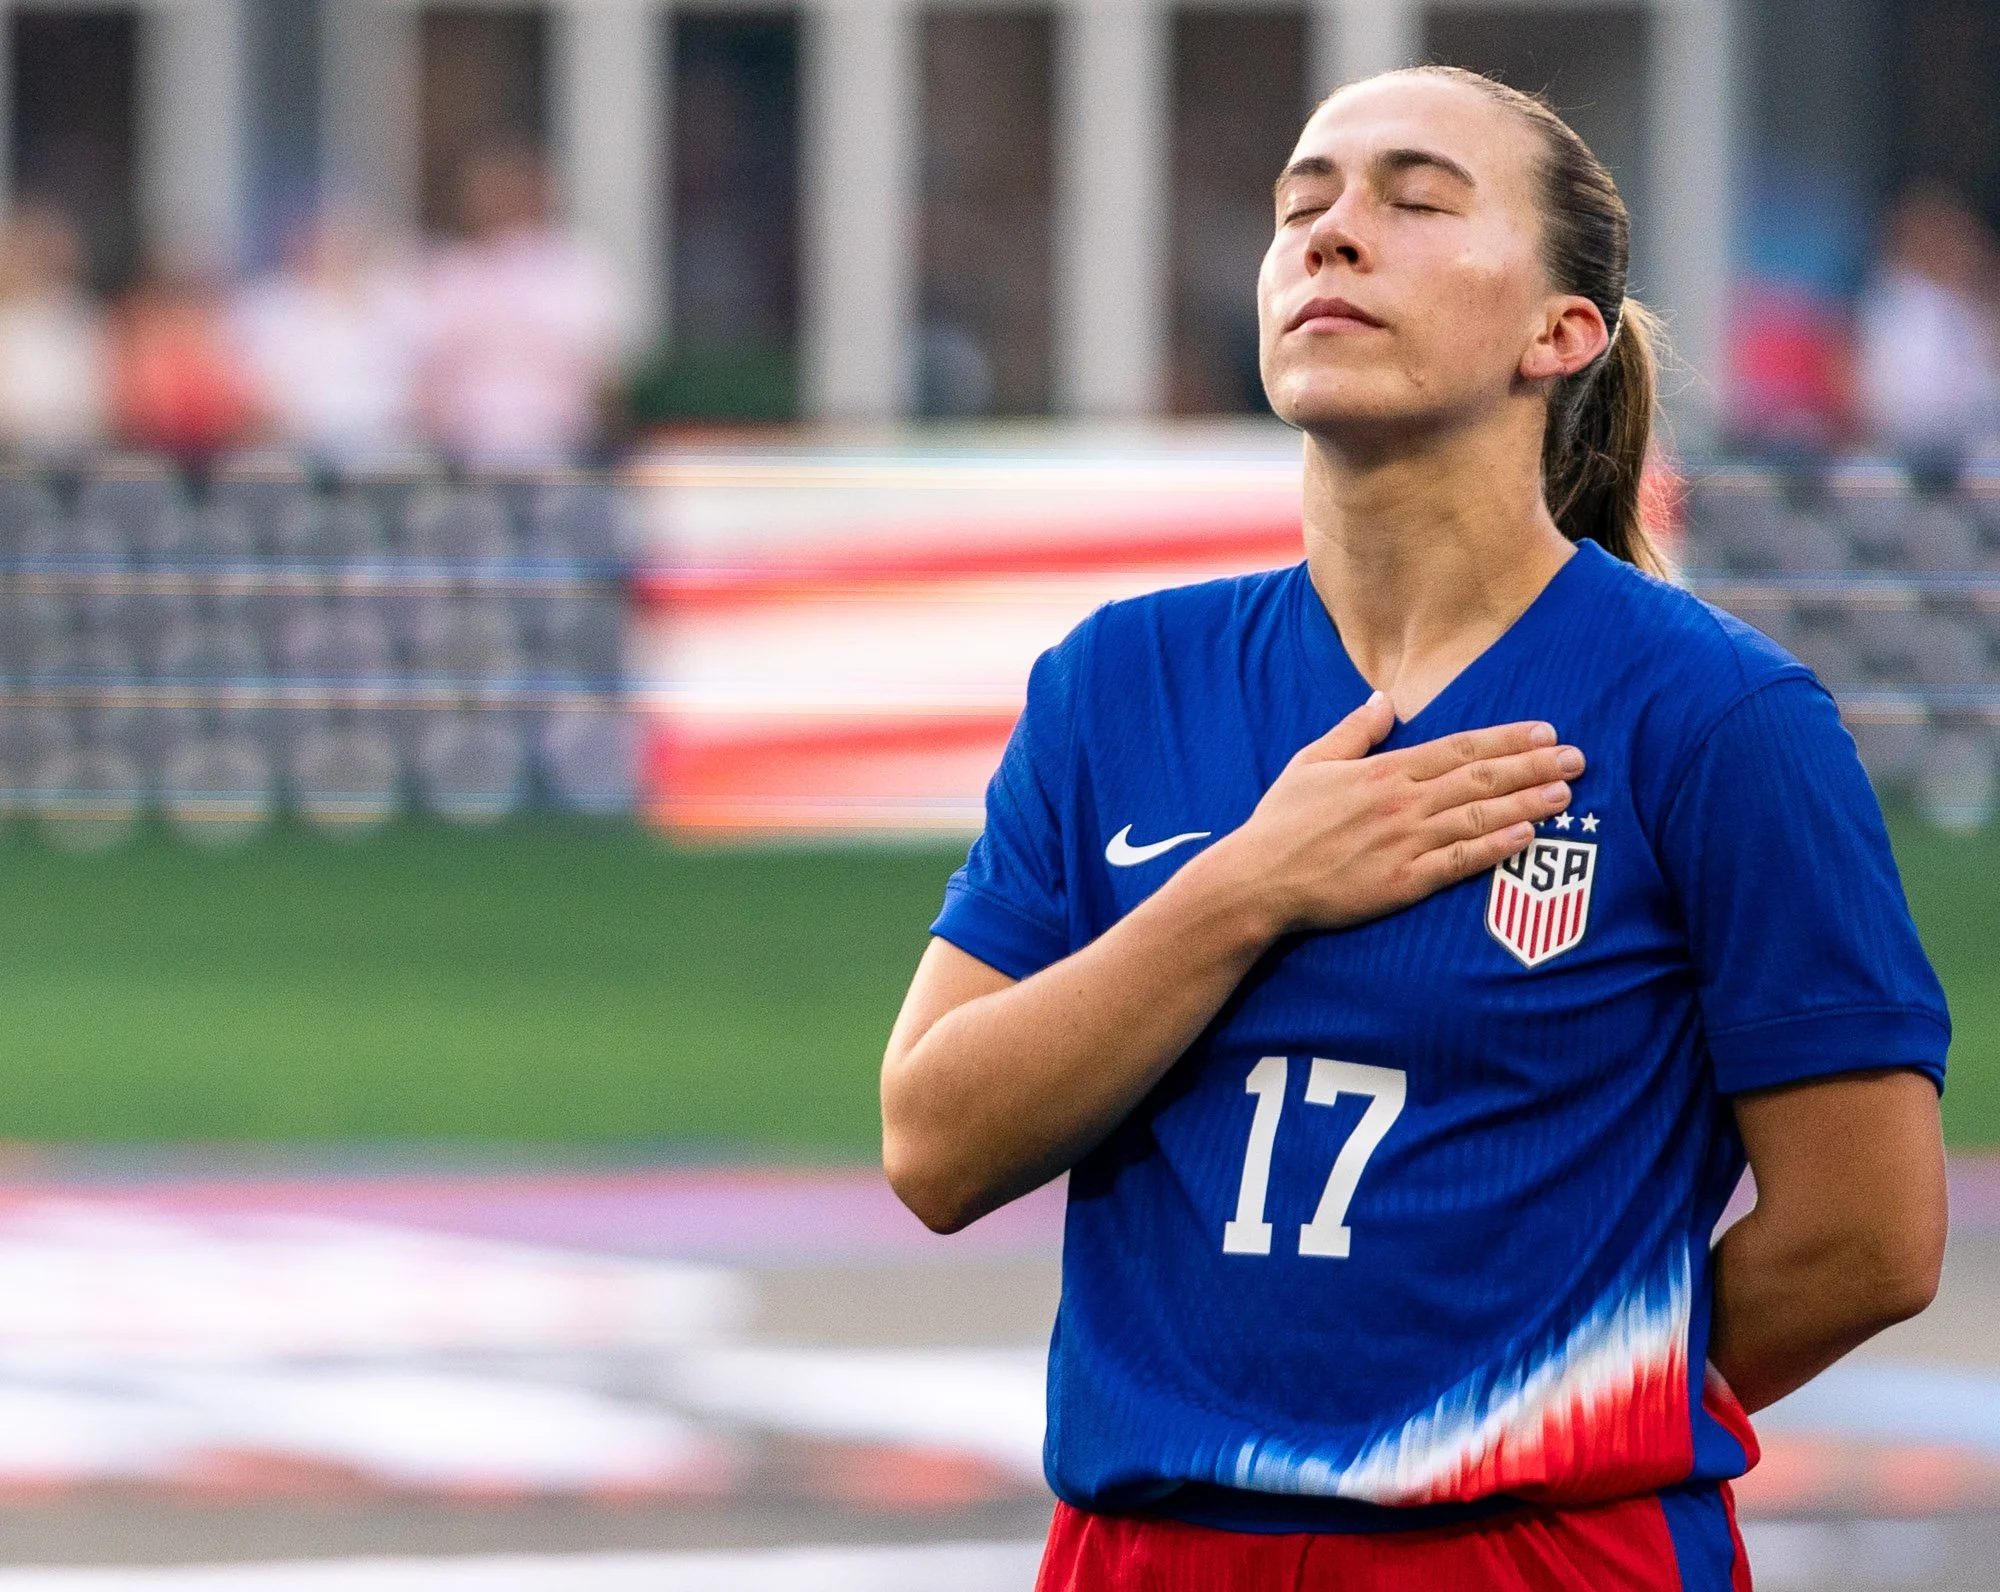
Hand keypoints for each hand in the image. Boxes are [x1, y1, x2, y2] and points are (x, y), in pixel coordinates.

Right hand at [1203, 691, 1583, 935]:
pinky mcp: (1403, 882)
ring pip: (1479, 816)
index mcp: (1384, 770)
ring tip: (1566, 793)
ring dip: (1527, 803)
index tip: (1544, 731)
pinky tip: (1527, 836)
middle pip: (1481, 778)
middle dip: (1533, 766)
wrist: (1258, 880)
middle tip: (1577, 757)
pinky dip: (1496, 847)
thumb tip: (1382, 701)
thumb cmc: (1281, 823)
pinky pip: (1460, 862)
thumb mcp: (1310, 762)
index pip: (1459, 748)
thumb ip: (1353, 731)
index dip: (1506, 739)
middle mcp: (1402, 802)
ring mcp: (1405, 843)